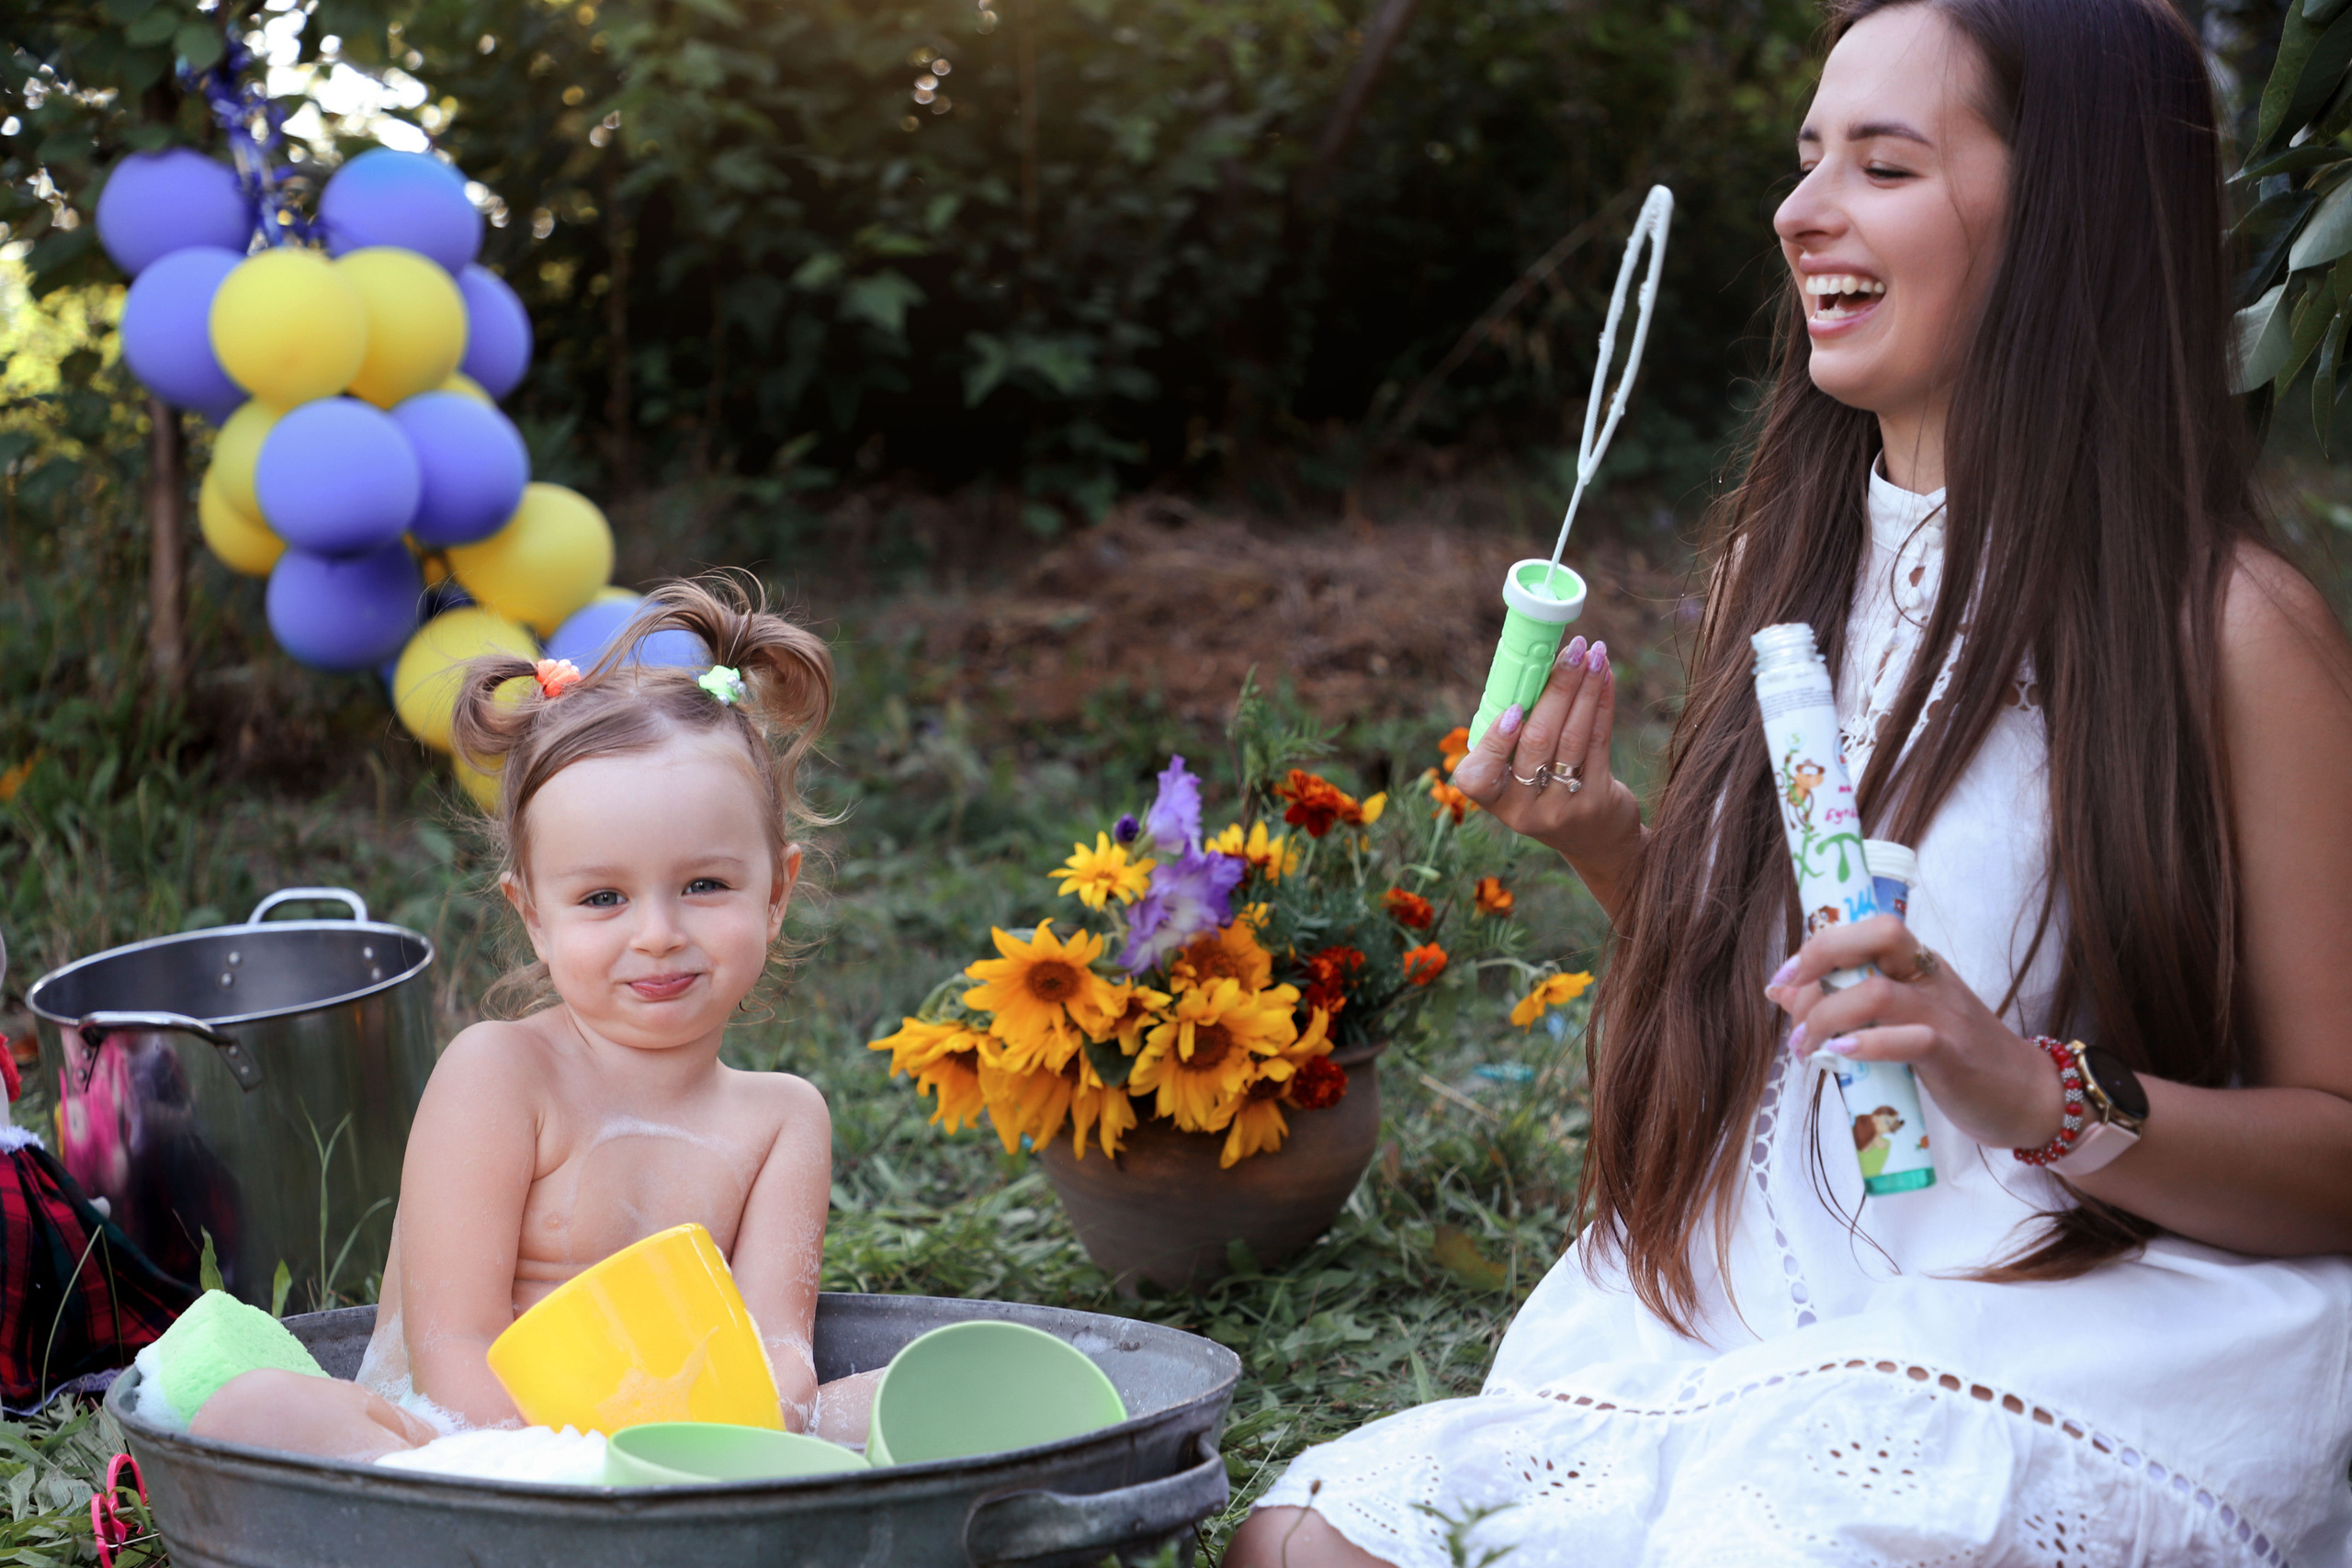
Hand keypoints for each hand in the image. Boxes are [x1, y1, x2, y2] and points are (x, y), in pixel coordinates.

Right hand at [1453, 635, 1641, 882]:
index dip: (1494, 742)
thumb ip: (1516, 740)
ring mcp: (1563, 807)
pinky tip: (1605, 677)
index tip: (1513, 708)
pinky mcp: (1598, 799)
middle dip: (1556, 688)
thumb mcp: (1521, 780)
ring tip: (1594, 653)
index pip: (1477, 778)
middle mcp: (1525, 810)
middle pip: (1538, 741)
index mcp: (1496, 802)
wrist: (1597, 843)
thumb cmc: (1549, 794)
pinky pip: (1599, 742)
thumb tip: (1531, 670)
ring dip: (1584, 688)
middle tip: (1571, 649)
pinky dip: (1602, 704)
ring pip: (1573, 737)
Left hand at [1767, 914, 2065, 1151]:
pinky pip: (1908, 1039)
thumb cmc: (1956, 1058)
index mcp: (1916, 964)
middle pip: (1878, 936)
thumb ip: (1844, 1003)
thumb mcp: (1898, 1022)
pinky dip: (1866, 1044)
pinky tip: (1839, 1054)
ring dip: (1826, 1016)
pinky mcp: (1953, 1055)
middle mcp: (1929, 978)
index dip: (1819, 942)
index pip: (1869, 926)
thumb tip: (1779, 990)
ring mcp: (1944, 1014)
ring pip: (1878, 991)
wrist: (2027, 1098)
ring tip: (1805, 1046)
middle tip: (1790, 1005)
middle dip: (1820, 960)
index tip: (1783, 977)